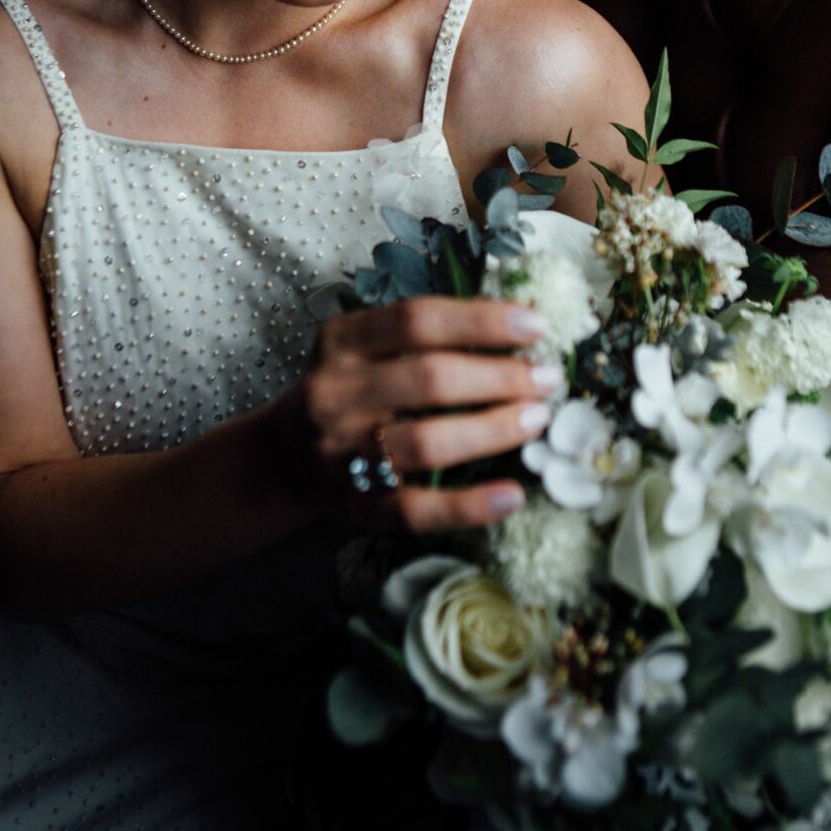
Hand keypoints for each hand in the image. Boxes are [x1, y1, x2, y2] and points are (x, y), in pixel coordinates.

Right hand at [275, 296, 563, 530]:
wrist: (285, 458)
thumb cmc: (349, 391)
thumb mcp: (365, 347)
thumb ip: (424, 335)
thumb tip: (516, 329)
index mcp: (341, 342)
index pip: (417, 320)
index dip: (482, 320)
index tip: (536, 326)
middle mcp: (335, 394)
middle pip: (429, 379)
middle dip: (500, 378)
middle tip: (546, 380)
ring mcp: (342, 455)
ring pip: (425, 443)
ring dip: (492, 431)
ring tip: (537, 421)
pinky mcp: (355, 507)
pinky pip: (417, 509)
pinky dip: (469, 506)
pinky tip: (513, 495)